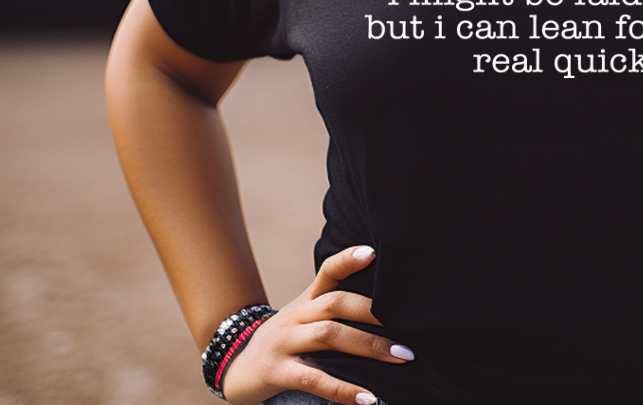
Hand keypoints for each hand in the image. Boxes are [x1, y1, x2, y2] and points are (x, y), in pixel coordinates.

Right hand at [219, 245, 412, 404]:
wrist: (232, 367)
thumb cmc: (284, 342)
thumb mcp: (303, 319)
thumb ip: (334, 314)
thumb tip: (387, 316)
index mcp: (306, 300)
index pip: (327, 271)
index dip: (348, 259)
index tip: (373, 251)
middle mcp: (296, 316)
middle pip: (336, 303)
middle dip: (374, 312)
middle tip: (411, 325)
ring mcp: (284, 343)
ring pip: (329, 336)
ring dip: (369, 346)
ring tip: (401, 356)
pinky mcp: (276, 372)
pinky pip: (314, 379)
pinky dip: (344, 389)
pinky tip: (368, 398)